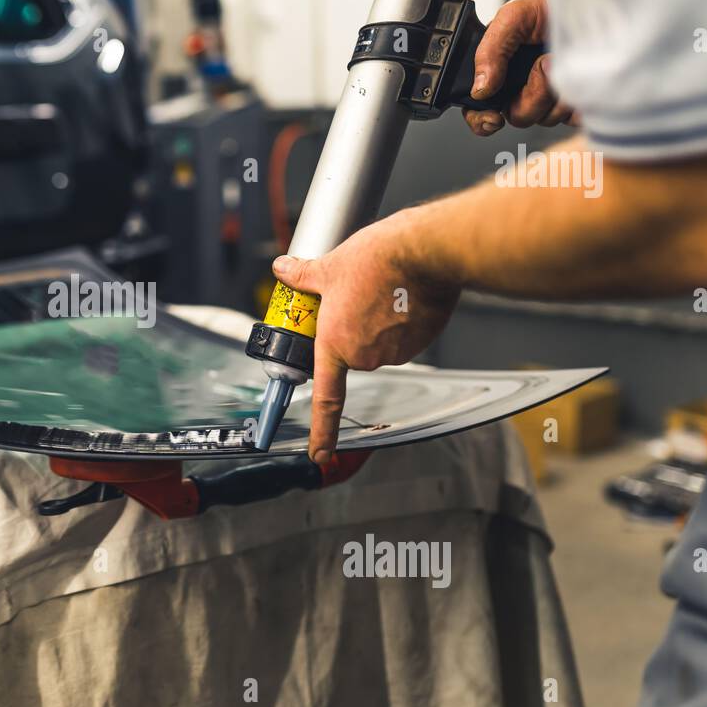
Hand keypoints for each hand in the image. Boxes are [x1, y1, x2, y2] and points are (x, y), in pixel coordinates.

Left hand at [272, 212, 460, 462]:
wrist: (423, 251)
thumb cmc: (376, 260)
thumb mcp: (329, 267)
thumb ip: (303, 276)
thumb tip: (283, 269)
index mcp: (336, 345)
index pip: (327, 399)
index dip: (322, 432)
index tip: (319, 454)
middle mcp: (365, 355)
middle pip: (356, 351)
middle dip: (356, 329)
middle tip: (359, 296)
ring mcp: (396, 351)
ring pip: (383, 342)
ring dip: (382, 322)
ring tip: (385, 290)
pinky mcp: (422, 341)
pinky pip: (407, 335)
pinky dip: (404, 319)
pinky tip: (405, 294)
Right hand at [464, 0, 577, 135]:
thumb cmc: (555, 0)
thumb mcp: (513, 16)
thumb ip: (489, 51)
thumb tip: (480, 88)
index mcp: (501, 70)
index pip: (480, 108)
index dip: (481, 118)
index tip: (492, 117)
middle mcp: (525, 85)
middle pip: (516, 116)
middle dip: (530, 96)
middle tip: (543, 66)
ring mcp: (555, 94)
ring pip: (546, 118)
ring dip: (556, 93)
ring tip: (565, 58)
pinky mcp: (582, 99)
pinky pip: (576, 118)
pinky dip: (579, 102)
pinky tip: (583, 76)